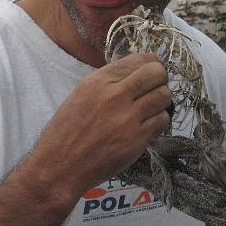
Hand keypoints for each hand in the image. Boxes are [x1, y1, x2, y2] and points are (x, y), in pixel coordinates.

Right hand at [33, 53, 170, 197]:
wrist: (61, 166)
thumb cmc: (67, 131)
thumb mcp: (82, 94)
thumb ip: (109, 81)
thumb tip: (137, 72)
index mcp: (99, 81)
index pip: (140, 59)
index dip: (151, 64)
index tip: (151, 72)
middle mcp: (115, 95)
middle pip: (157, 73)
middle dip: (160, 79)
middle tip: (154, 88)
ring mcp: (128, 118)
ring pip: (164, 96)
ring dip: (161, 101)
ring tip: (150, 109)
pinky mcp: (138, 139)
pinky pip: (162, 120)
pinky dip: (159, 121)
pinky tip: (147, 125)